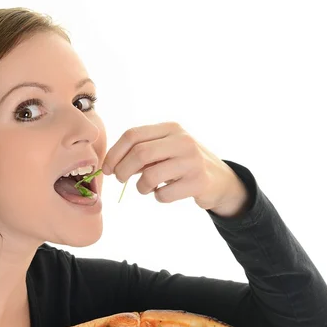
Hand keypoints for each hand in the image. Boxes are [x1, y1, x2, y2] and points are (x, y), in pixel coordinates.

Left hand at [102, 122, 249, 216]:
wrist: (220, 180)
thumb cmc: (183, 164)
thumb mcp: (165, 150)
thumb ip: (141, 152)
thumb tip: (111, 163)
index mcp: (171, 128)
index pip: (133, 135)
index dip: (114, 153)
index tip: (107, 168)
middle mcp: (182, 141)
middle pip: (140, 153)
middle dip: (122, 170)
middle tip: (120, 179)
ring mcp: (192, 161)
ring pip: (150, 176)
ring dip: (141, 187)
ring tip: (145, 188)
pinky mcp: (198, 182)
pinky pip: (164, 194)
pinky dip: (158, 197)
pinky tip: (165, 193)